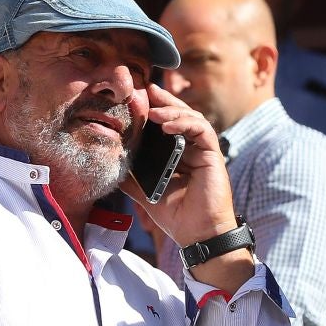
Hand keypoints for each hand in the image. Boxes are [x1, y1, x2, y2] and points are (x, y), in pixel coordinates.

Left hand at [124, 84, 238, 254]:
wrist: (197, 235)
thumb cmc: (176, 216)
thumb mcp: (145, 193)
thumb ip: (131, 177)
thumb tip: (112, 165)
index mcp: (178, 156)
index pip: (167, 126)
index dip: (155, 111)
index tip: (137, 100)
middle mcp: (192, 150)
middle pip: (180, 116)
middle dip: (163, 101)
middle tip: (146, 90)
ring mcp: (203, 151)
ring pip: (191, 118)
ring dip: (172, 111)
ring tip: (153, 112)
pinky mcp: (213, 155)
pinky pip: (201, 130)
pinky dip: (185, 124)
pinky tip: (167, 126)